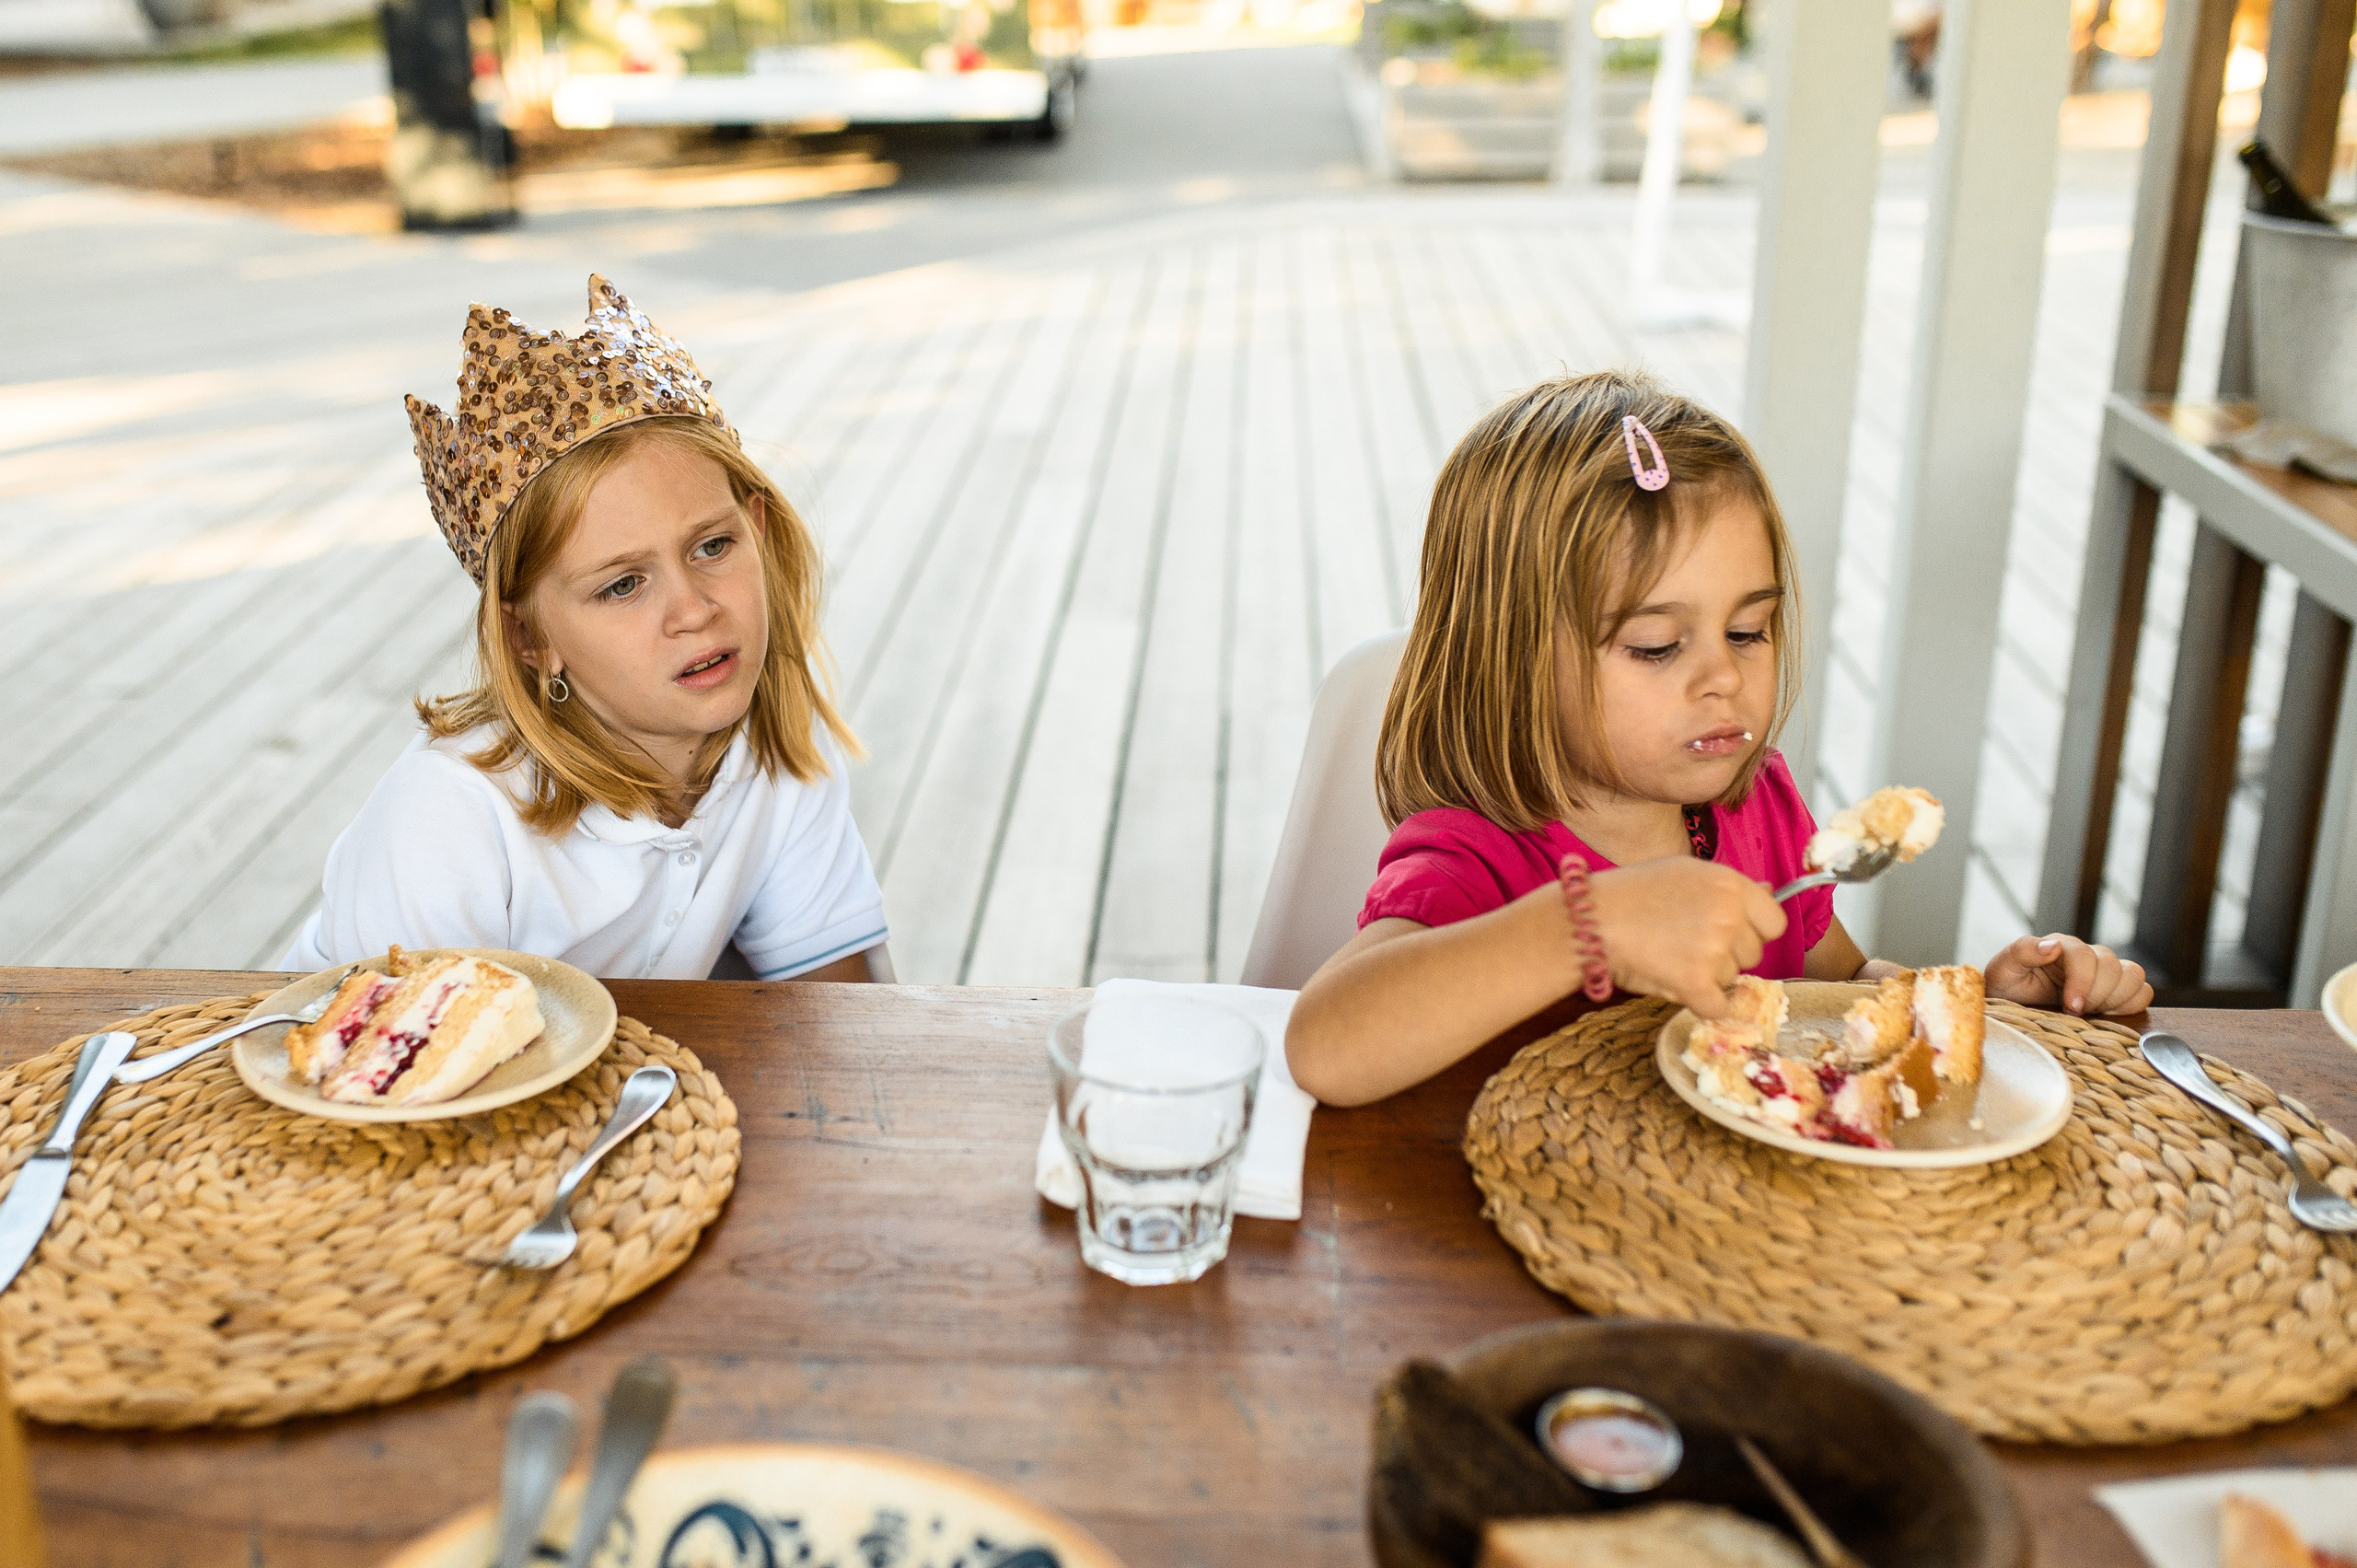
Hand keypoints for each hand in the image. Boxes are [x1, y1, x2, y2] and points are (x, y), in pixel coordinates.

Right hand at [1585, 857, 1787, 1019]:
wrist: (1591, 918)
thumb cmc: (1632, 892)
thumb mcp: (1684, 872)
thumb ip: (1727, 886)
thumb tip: (1768, 891)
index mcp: (1730, 884)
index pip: (1774, 921)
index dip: (1753, 931)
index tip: (1730, 934)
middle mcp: (1729, 915)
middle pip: (1753, 954)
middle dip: (1727, 955)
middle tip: (1687, 944)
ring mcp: (1714, 949)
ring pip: (1731, 979)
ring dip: (1707, 977)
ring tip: (1669, 957)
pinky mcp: (1695, 982)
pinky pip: (1717, 1007)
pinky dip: (1700, 1004)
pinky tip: (1677, 987)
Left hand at [1984, 933, 2151, 1015]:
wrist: (2009, 1006)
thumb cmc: (2005, 987)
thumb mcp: (2002, 969)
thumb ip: (2022, 952)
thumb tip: (2051, 945)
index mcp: (2060, 946)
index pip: (2084, 955)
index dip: (2082, 982)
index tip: (2072, 1006)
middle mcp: (2087, 955)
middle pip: (2112, 965)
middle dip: (2096, 994)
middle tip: (2077, 1011)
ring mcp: (2104, 972)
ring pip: (2133, 975)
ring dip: (2117, 998)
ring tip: (2092, 1012)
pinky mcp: (2116, 990)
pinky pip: (2142, 991)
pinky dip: (2131, 1004)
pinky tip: (2107, 1014)